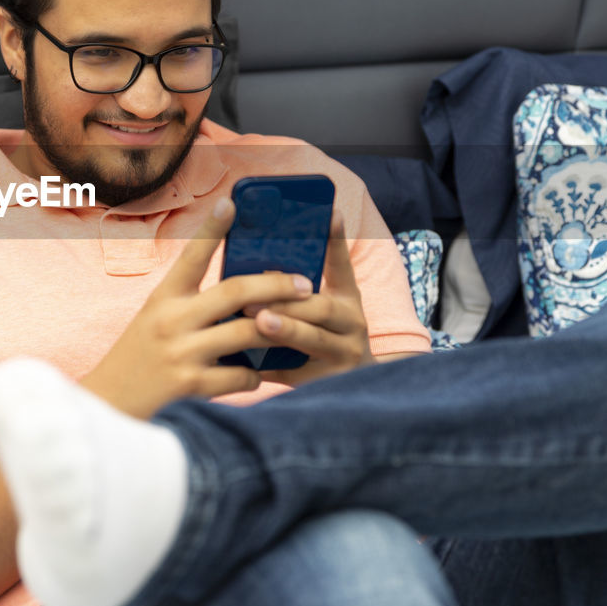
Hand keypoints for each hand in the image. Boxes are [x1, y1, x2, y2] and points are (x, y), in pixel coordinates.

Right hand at [81, 197, 314, 417]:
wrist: (109, 405)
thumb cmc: (140, 357)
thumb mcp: (156, 319)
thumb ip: (191, 305)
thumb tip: (245, 296)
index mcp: (163, 298)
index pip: (191, 255)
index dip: (212, 228)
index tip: (232, 202)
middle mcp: (171, 320)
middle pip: (235, 291)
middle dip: (276, 285)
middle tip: (306, 284)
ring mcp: (181, 353)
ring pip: (246, 333)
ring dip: (276, 331)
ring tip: (294, 330)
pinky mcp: (189, 386)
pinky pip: (239, 376)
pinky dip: (254, 375)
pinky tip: (255, 374)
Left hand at [249, 208, 372, 386]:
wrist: (358, 393)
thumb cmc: (322, 342)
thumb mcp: (319, 314)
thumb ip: (295, 294)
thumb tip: (250, 266)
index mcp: (346, 300)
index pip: (341, 266)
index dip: (336, 240)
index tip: (329, 212)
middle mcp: (352, 324)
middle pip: (322, 306)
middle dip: (288, 299)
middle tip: (254, 295)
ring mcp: (345, 354)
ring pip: (314, 339)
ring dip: (285, 328)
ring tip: (259, 322)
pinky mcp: (330, 382)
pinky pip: (297, 373)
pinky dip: (272, 367)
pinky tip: (248, 364)